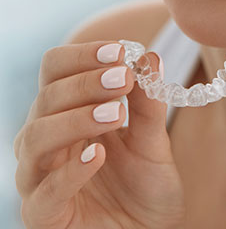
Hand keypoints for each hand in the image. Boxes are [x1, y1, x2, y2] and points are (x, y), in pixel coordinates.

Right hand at [13, 41, 185, 227]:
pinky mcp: (44, 216)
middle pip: (46, 97)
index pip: (56, 70)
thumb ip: (148, 102)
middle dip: (86, 82)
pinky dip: (69, 171)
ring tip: (115, 114)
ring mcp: (40, 177)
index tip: (119, 50)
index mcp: (69, 112)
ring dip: (76, 118)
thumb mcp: (153, 139)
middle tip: (123, 79)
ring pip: (35, 138)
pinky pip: (43, 192)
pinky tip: (97, 156)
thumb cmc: (145, 184)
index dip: (82, 56)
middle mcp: (48, 140)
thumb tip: (149, 58)